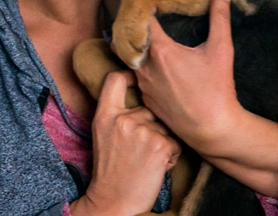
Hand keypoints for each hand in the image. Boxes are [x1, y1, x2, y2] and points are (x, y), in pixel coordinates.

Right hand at [70, 71, 180, 215]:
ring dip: (162, 139)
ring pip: (164, 124)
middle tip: (141, 147)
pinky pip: (174, 140)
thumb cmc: (111, 168)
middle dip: (152, 123)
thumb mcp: (103, 134)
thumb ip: (116, 112)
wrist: (114, 202)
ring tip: (147, 158)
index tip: (138, 78)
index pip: (115, 79)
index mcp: (105, 115)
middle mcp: (122, 119)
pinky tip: (157, 165)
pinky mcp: (159, 145)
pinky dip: (171, 153)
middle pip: (148, 106)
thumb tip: (141, 90)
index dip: (129, 74)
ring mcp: (141, 131)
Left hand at [135, 0, 242, 153]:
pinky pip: (137, 75)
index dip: (143, 5)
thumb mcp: (221, 49)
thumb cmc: (217, 89)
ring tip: (146, 34)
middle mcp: (145, 65)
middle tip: (142, 13)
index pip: (142, 18)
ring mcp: (142, 83)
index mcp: (161, 50)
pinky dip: (142, 65)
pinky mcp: (144, 97)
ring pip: (134, 57)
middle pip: (133, 37)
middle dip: (137, 25)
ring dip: (139, 46)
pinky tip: (153, 63)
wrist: (212, 129)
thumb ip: (219, 15)